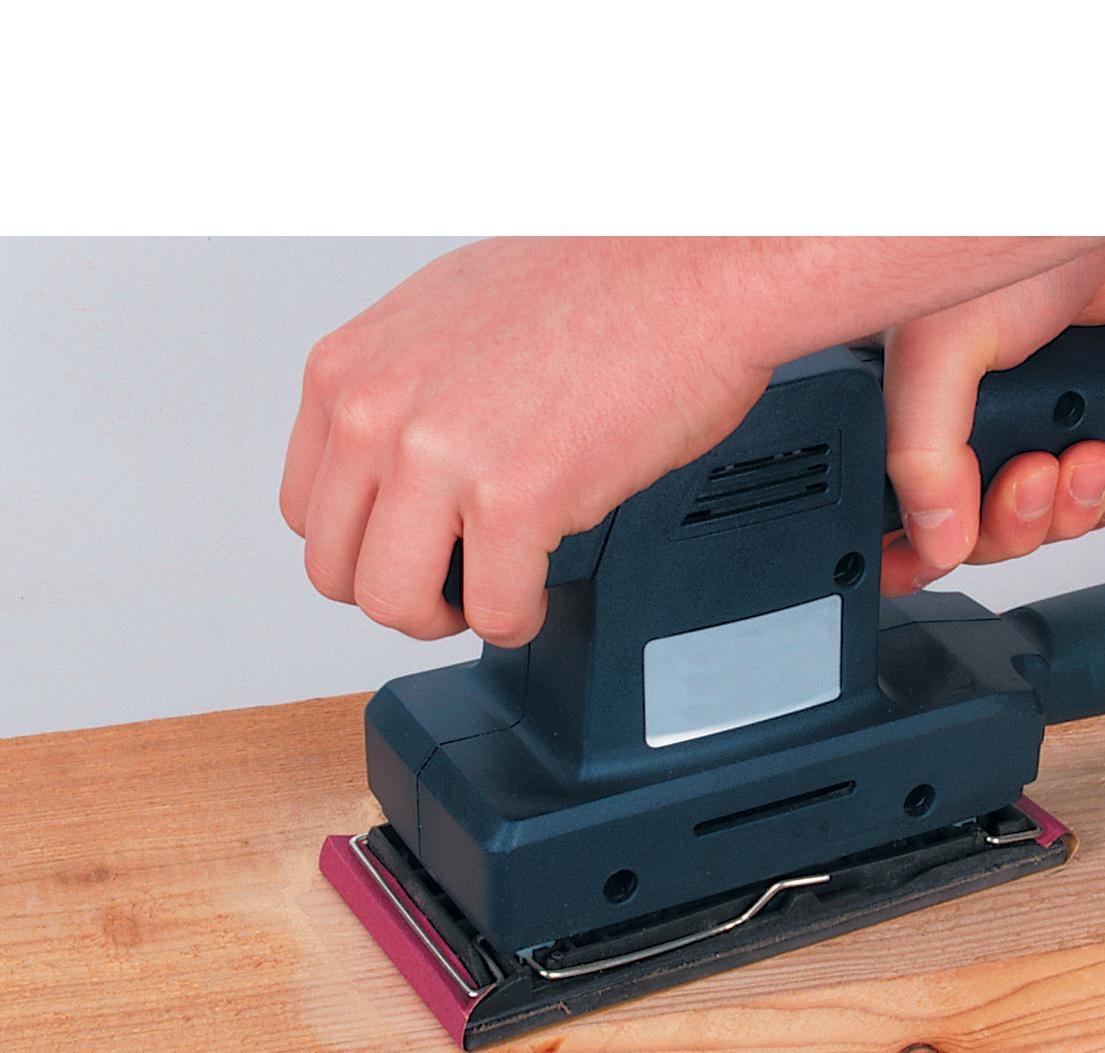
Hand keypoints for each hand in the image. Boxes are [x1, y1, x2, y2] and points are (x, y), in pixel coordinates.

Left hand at [280, 238, 772, 644]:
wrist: (690, 272)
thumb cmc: (597, 284)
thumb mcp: (446, 318)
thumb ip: (402, 394)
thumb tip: (398, 465)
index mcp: (350, 370)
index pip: (306, 510)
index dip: (367, 545)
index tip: (412, 548)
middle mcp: (377, 413)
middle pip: (337, 570)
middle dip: (401, 592)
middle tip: (455, 585)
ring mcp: (438, 459)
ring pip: (394, 605)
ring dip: (449, 617)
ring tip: (493, 595)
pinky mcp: (513, 500)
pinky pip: (493, 612)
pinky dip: (519, 619)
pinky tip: (540, 592)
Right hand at [878, 238, 1104, 594]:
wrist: (1100, 208)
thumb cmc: (1003, 236)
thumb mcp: (940, 351)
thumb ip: (926, 455)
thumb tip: (935, 540)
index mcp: (893, 412)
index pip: (889, 519)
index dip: (914, 555)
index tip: (945, 558)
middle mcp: (946, 424)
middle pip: (967, 531)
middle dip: (1013, 522)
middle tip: (1035, 478)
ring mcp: (1008, 425)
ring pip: (1027, 519)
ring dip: (1064, 509)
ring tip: (1084, 458)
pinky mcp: (1063, 419)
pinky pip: (1076, 495)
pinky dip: (1097, 495)